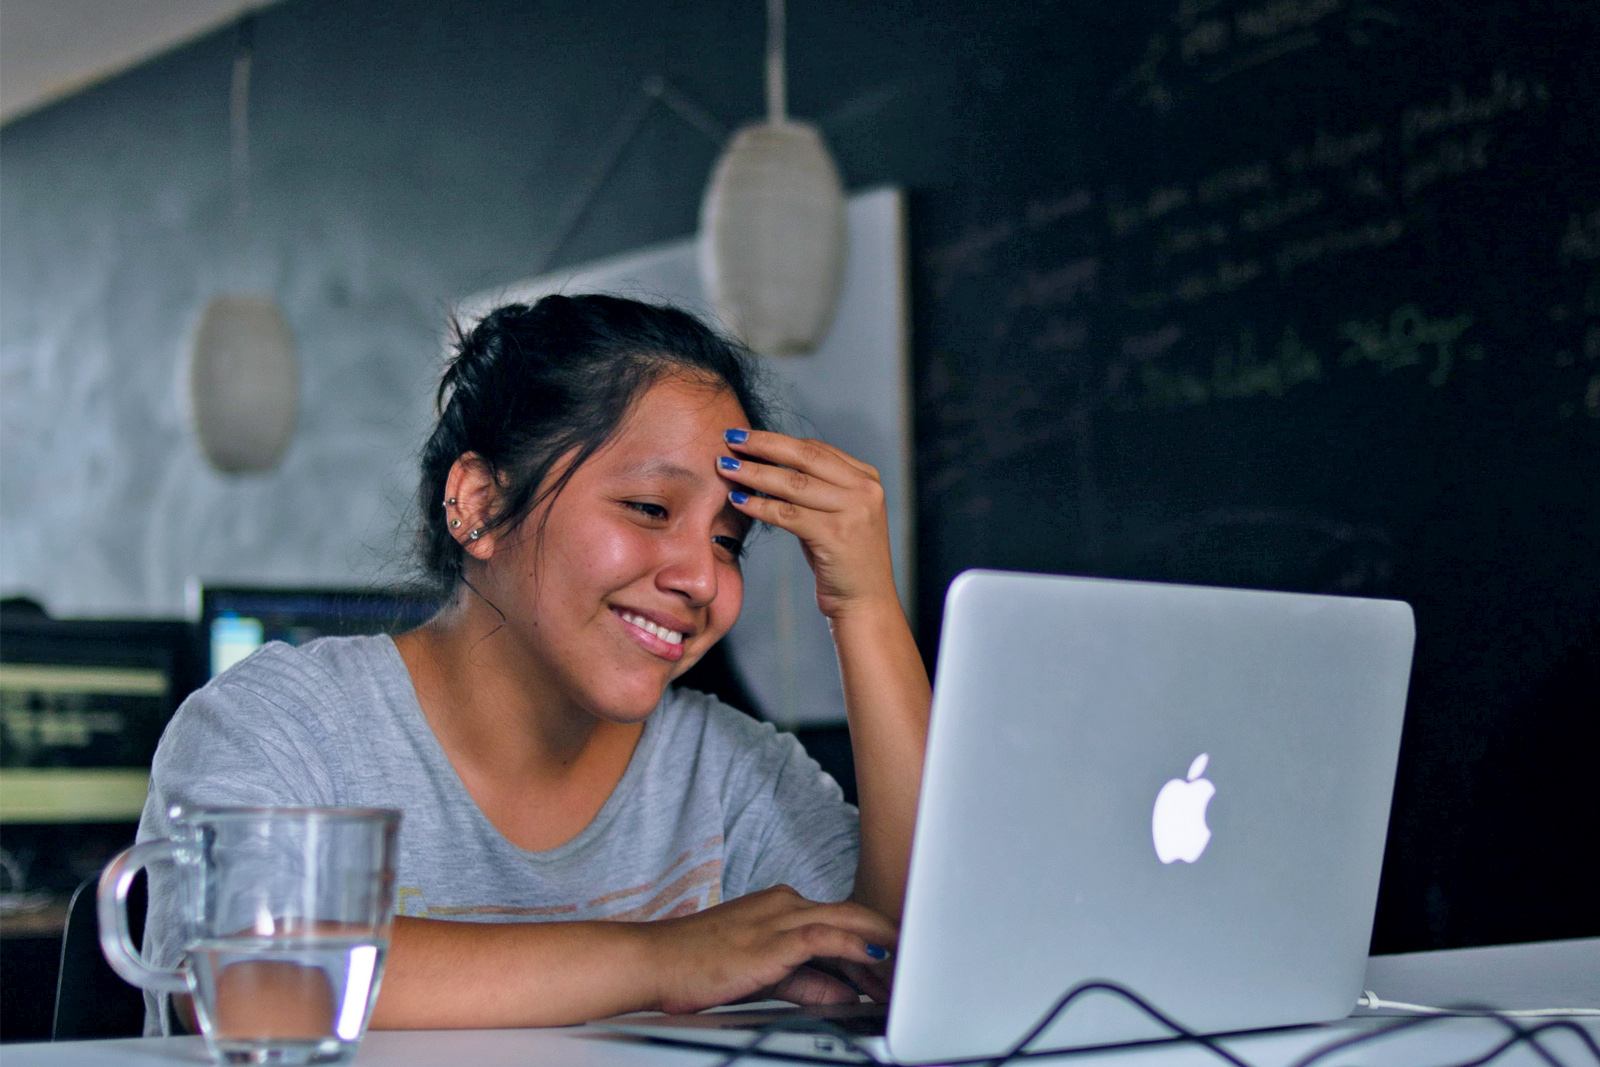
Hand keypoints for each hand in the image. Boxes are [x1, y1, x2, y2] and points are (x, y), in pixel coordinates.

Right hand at [638, 885, 895, 1013]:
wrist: (655, 962)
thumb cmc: (700, 966)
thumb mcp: (765, 975)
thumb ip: (808, 980)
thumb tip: (845, 989)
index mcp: (781, 907)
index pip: (842, 920)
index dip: (876, 941)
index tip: (900, 964)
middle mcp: (784, 904)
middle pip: (853, 913)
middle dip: (889, 937)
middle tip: (917, 962)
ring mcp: (778, 917)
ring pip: (847, 920)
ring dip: (882, 943)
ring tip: (908, 965)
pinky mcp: (771, 939)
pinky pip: (824, 936)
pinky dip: (855, 944)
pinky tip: (877, 957)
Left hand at [721, 431, 897, 619]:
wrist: (865, 602)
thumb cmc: (842, 558)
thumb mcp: (835, 514)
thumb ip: (814, 487)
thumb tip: (767, 461)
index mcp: (867, 477)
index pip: (815, 449)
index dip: (777, 440)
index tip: (746, 437)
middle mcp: (865, 489)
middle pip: (804, 456)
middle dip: (763, 445)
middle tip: (731, 439)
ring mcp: (854, 511)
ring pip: (792, 483)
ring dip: (754, 473)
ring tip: (725, 468)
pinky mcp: (836, 535)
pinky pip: (787, 514)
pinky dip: (759, 505)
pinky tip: (737, 499)